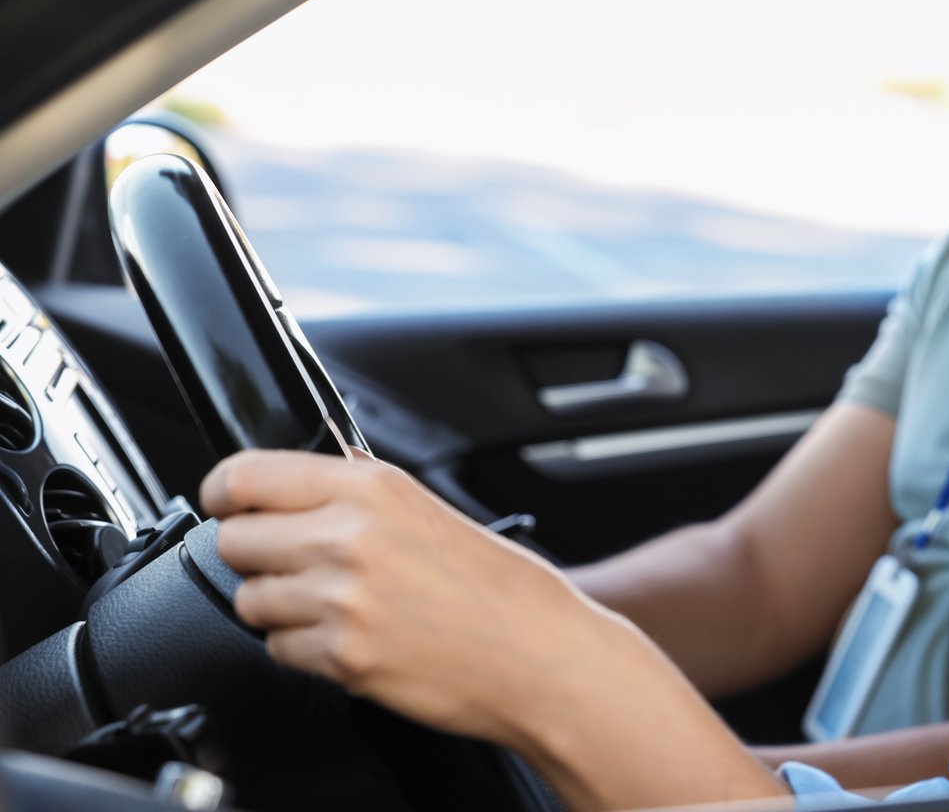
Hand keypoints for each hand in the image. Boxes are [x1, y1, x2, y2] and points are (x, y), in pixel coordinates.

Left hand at [201, 450, 612, 751]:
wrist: (539, 654)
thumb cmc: (499, 587)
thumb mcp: (427, 509)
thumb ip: (357, 493)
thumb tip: (293, 484)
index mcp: (371, 488)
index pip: (246, 476)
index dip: (225, 493)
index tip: (228, 504)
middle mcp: (348, 536)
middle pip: (234, 540)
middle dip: (257, 557)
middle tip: (297, 566)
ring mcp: (341, 599)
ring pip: (251, 600)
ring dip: (280, 608)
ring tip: (337, 608)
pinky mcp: (341, 656)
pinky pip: (278, 650)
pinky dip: (305, 651)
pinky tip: (352, 640)